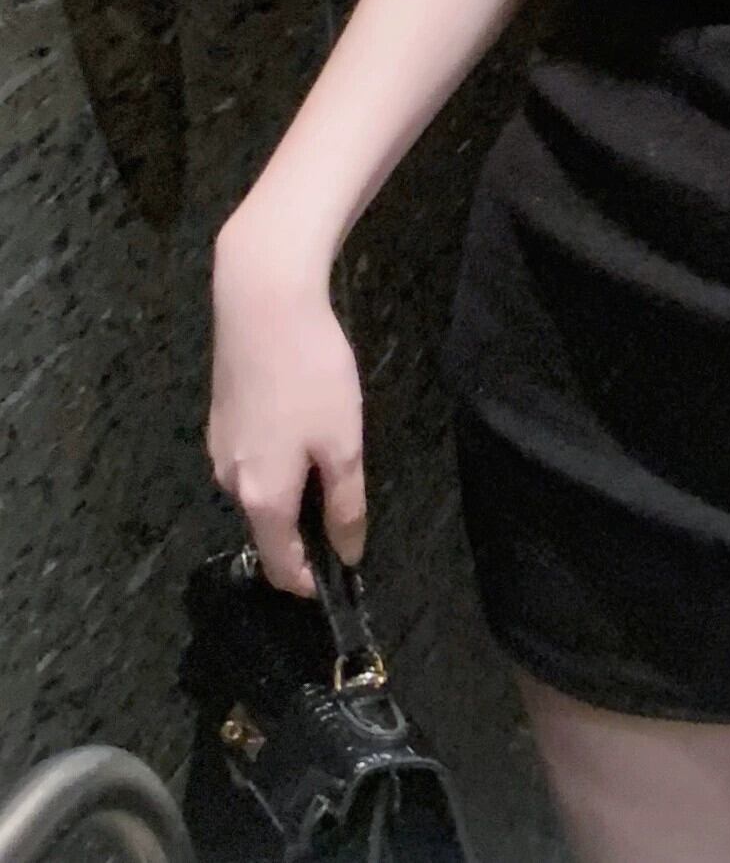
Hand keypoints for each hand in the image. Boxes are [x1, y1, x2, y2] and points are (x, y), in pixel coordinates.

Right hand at [207, 210, 367, 594]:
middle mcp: (229, 482)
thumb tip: (347, 554)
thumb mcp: (343, 444)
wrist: (263, 307)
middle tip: (345, 516)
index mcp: (261, 497)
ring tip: (332, 466)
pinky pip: (253, 460)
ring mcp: (219, 449)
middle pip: (267, 526)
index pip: (278, 563)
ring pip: (260, 490)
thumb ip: (345, 504)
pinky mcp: (221, 418)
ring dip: (292, 492)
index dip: (305, 581)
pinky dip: (278, 463)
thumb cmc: (312, 377)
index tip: (334, 584)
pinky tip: (305, 430)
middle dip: (302, 533)